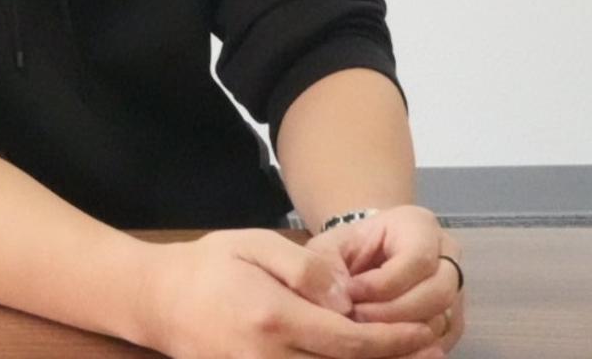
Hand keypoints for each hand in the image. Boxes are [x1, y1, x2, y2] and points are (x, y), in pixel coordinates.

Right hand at [136, 229, 446, 358]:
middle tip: (434, 350)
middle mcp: (268, 358)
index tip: (423, 332)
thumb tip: (345, 296)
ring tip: (413, 357)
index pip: (348, 339)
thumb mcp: (255, 245)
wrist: (157, 300)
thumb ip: (304, 267)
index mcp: (272, 318)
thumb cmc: (208, 265)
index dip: (391, 341)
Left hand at [306, 206, 465, 352]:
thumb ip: (327, 264)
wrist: (364, 260)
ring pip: (442, 320)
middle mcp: (449, 257)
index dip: (382, 284)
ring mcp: (456, 290)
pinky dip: (411, 347)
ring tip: (365, 332)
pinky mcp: (453, 322)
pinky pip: (442, 341)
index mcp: (421, 227)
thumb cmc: (347, 249)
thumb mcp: (329, 246)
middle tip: (356, 318)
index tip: (349, 293)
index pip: (418, 259)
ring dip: (401, 333)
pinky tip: (381, 345)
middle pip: (438, 292)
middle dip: (393, 312)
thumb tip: (341, 302)